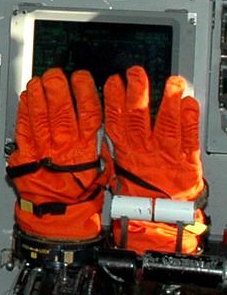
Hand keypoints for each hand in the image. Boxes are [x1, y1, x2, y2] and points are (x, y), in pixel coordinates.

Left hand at [7, 68, 106, 242]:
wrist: (59, 215)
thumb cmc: (80, 192)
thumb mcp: (98, 166)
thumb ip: (96, 141)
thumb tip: (95, 116)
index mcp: (86, 148)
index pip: (88, 112)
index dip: (84, 90)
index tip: (80, 77)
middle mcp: (65, 147)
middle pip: (62, 110)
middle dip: (58, 87)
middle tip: (55, 74)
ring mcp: (44, 150)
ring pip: (41, 116)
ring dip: (39, 95)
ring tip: (39, 80)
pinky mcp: (26, 155)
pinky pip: (23, 128)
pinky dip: (24, 110)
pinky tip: (26, 96)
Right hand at [103, 66, 202, 200]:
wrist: (158, 221)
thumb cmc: (139, 195)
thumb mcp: (119, 171)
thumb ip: (113, 149)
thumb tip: (103, 128)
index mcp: (125, 152)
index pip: (115, 121)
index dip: (113, 100)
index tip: (114, 81)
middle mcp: (143, 151)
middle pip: (138, 118)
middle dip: (137, 92)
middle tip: (136, 73)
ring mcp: (165, 156)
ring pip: (165, 125)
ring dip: (168, 101)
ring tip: (172, 83)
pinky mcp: (187, 162)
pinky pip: (189, 139)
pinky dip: (190, 120)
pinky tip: (190, 103)